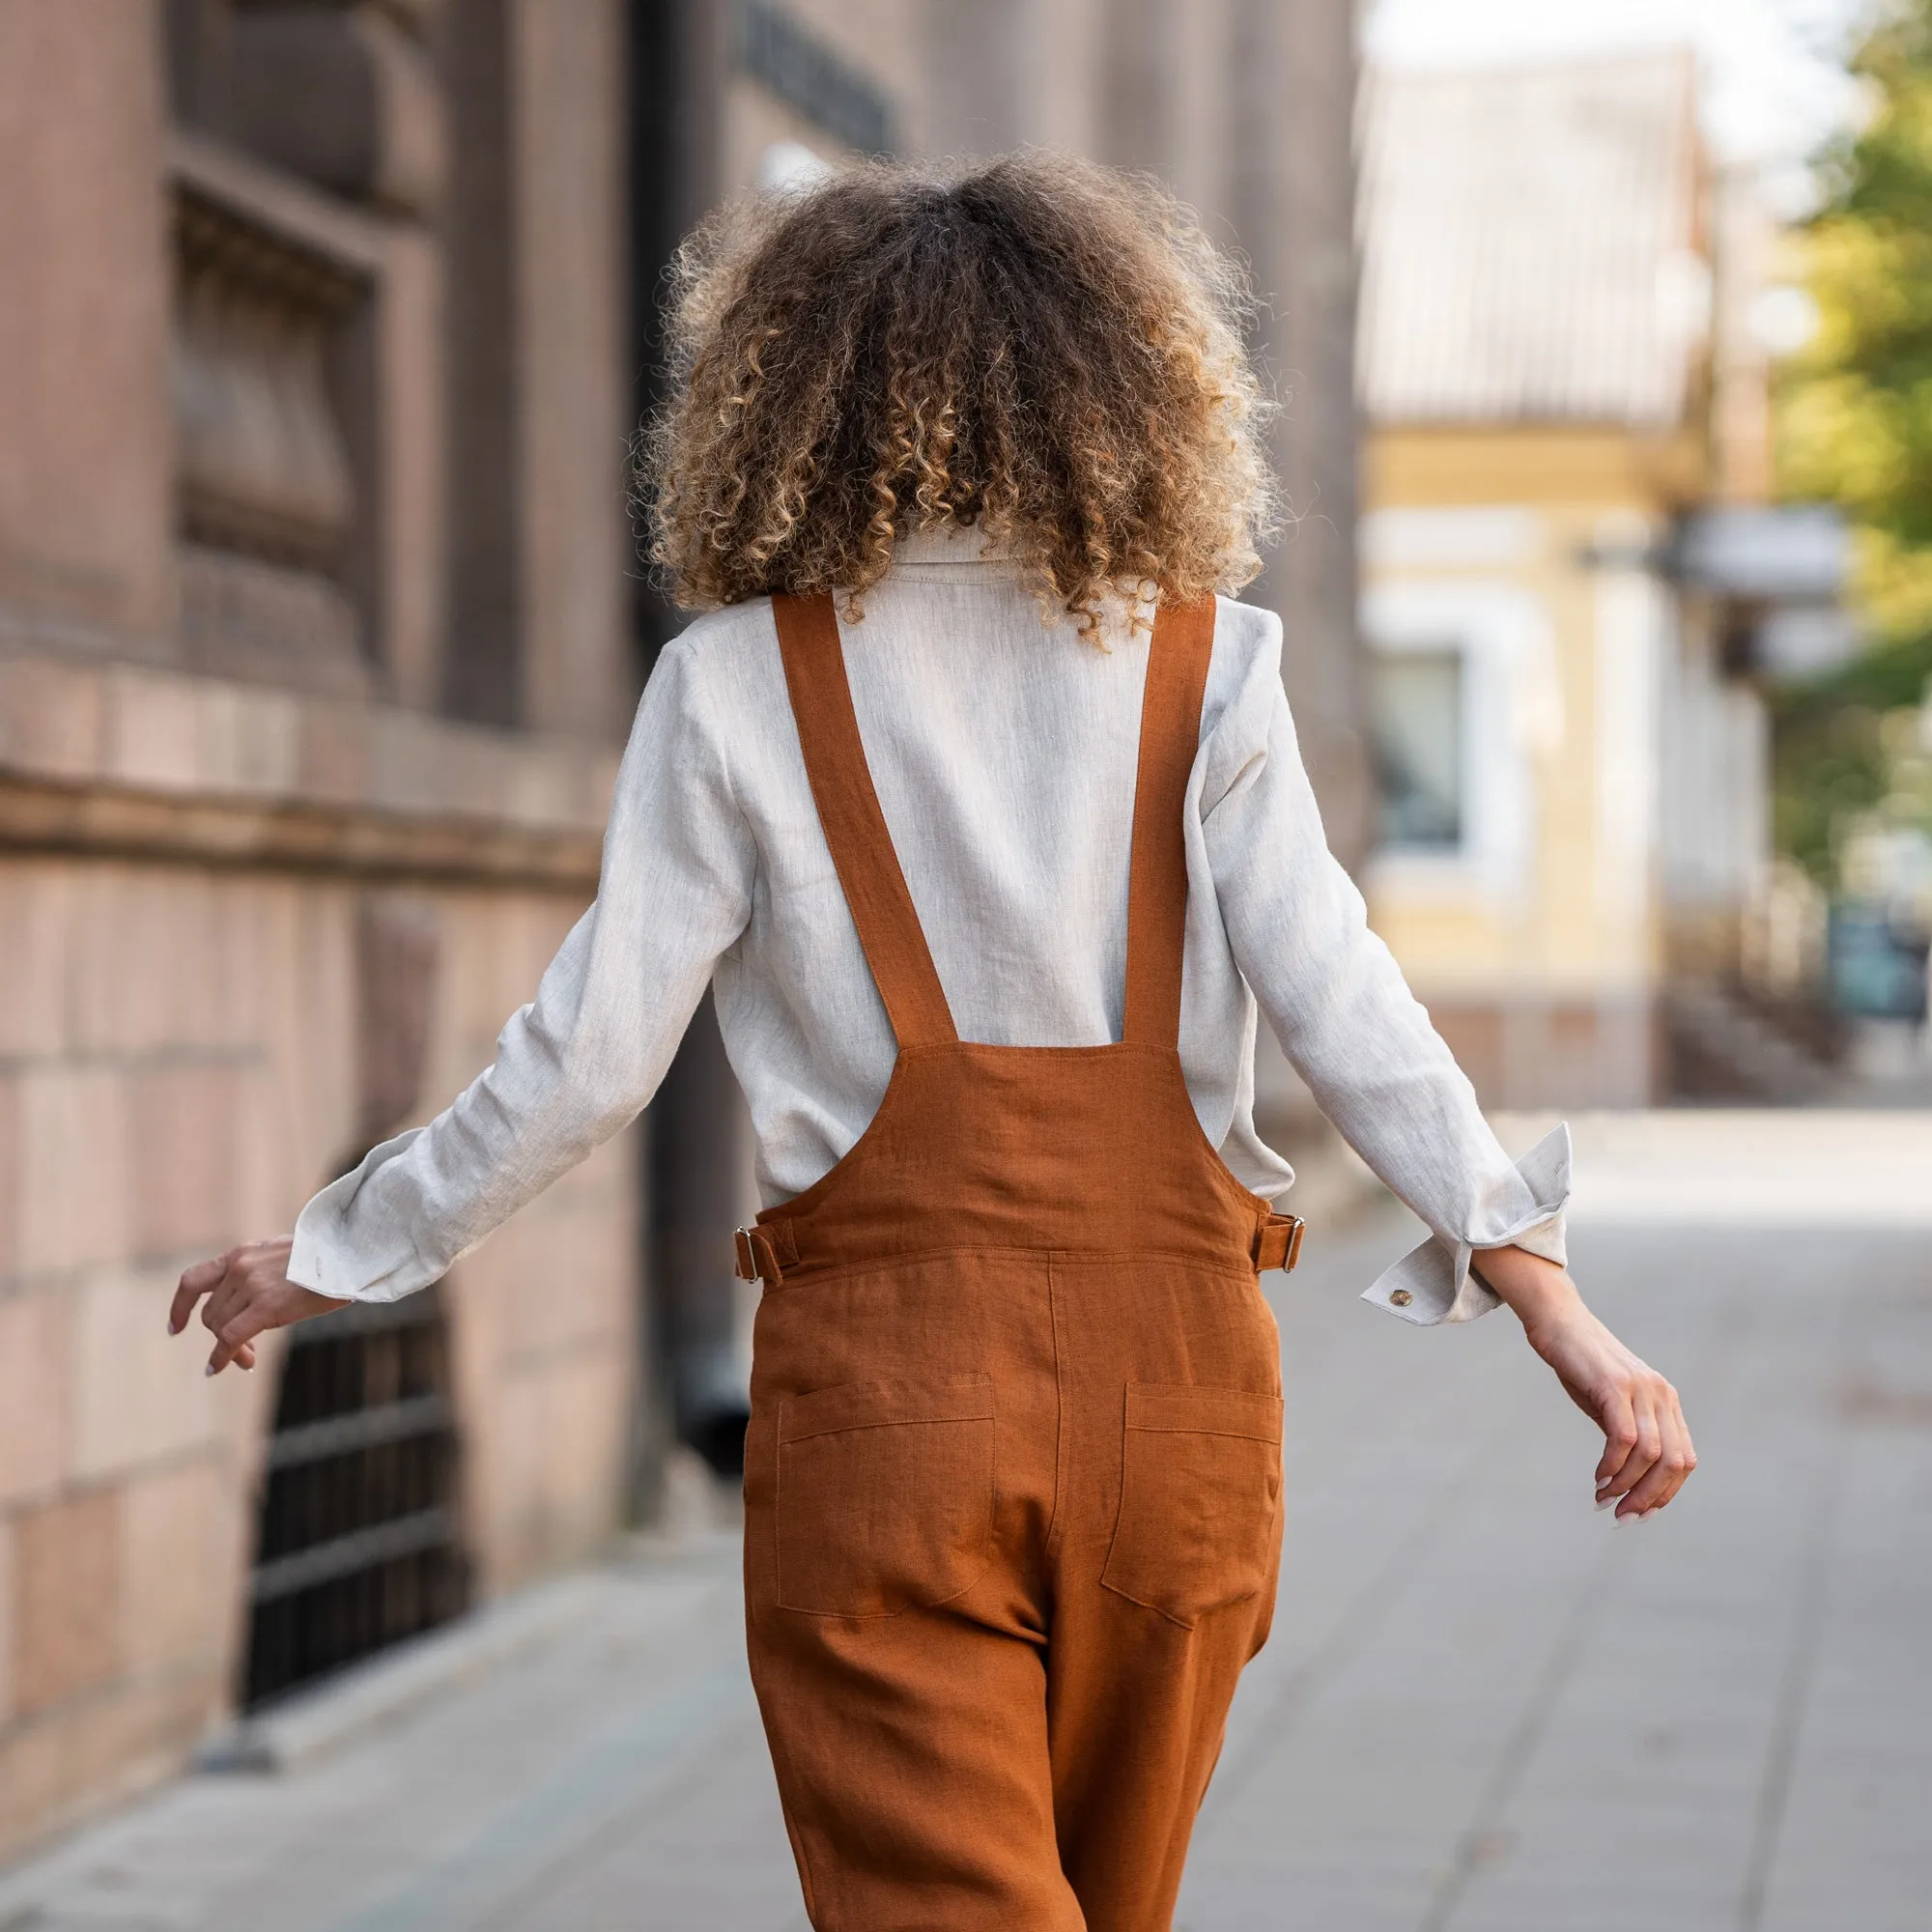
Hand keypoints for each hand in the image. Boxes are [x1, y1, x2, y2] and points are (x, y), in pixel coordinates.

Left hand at [169, 1238, 348, 1375]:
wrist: (352, 1252)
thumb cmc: (329, 1258)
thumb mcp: (284, 1255)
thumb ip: (261, 1272)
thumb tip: (252, 1305)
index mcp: (243, 1253)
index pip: (194, 1280)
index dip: (180, 1307)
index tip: (175, 1328)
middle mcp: (241, 1266)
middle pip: (211, 1313)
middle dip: (219, 1335)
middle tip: (244, 1352)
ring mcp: (252, 1284)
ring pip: (219, 1327)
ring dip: (229, 1348)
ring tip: (249, 1357)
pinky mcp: (267, 1305)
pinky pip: (230, 1338)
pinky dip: (220, 1357)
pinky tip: (217, 1368)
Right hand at [1473, 1244, 1695, 1520]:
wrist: (1557, 1321)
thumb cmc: (1580, 1364)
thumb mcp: (1610, 1402)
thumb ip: (1627, 1431)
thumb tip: (1629, 1477)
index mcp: (1665, 1400)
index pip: (1683, 1459)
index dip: (1665, 1493)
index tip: (1639, 1513)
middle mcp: (1660, 1394)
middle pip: (1673, 1462)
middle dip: (1649, 1497)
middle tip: (1621, 1516)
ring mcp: (1640, 1388)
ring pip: (1650, 1454)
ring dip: (1628, 1485)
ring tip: (1604, 1499)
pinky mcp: (1614, 1385)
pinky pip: (1624, 1438)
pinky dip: (1613, 1465)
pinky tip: (1598, 1477)